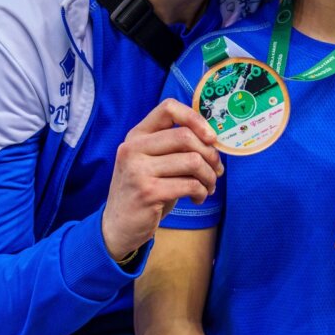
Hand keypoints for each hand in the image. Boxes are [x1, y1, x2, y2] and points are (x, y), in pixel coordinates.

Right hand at [103, 99, 222, 260]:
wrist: (119, 227)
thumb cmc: (145, 190)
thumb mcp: (152, 162)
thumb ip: (173, 146)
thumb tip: (213, 139)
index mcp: (136, 135)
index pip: (168, 108)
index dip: (195, 118)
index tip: (210, 137)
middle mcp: (133, 148)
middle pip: (185, 136)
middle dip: (210, 155)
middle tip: (216, 170)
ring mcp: (138, 170)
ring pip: (192, 161)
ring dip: (209, 176)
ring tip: (208, 186)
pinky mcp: (148, 192)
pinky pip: (190, 184)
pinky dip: (201, 191)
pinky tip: (198, 198)